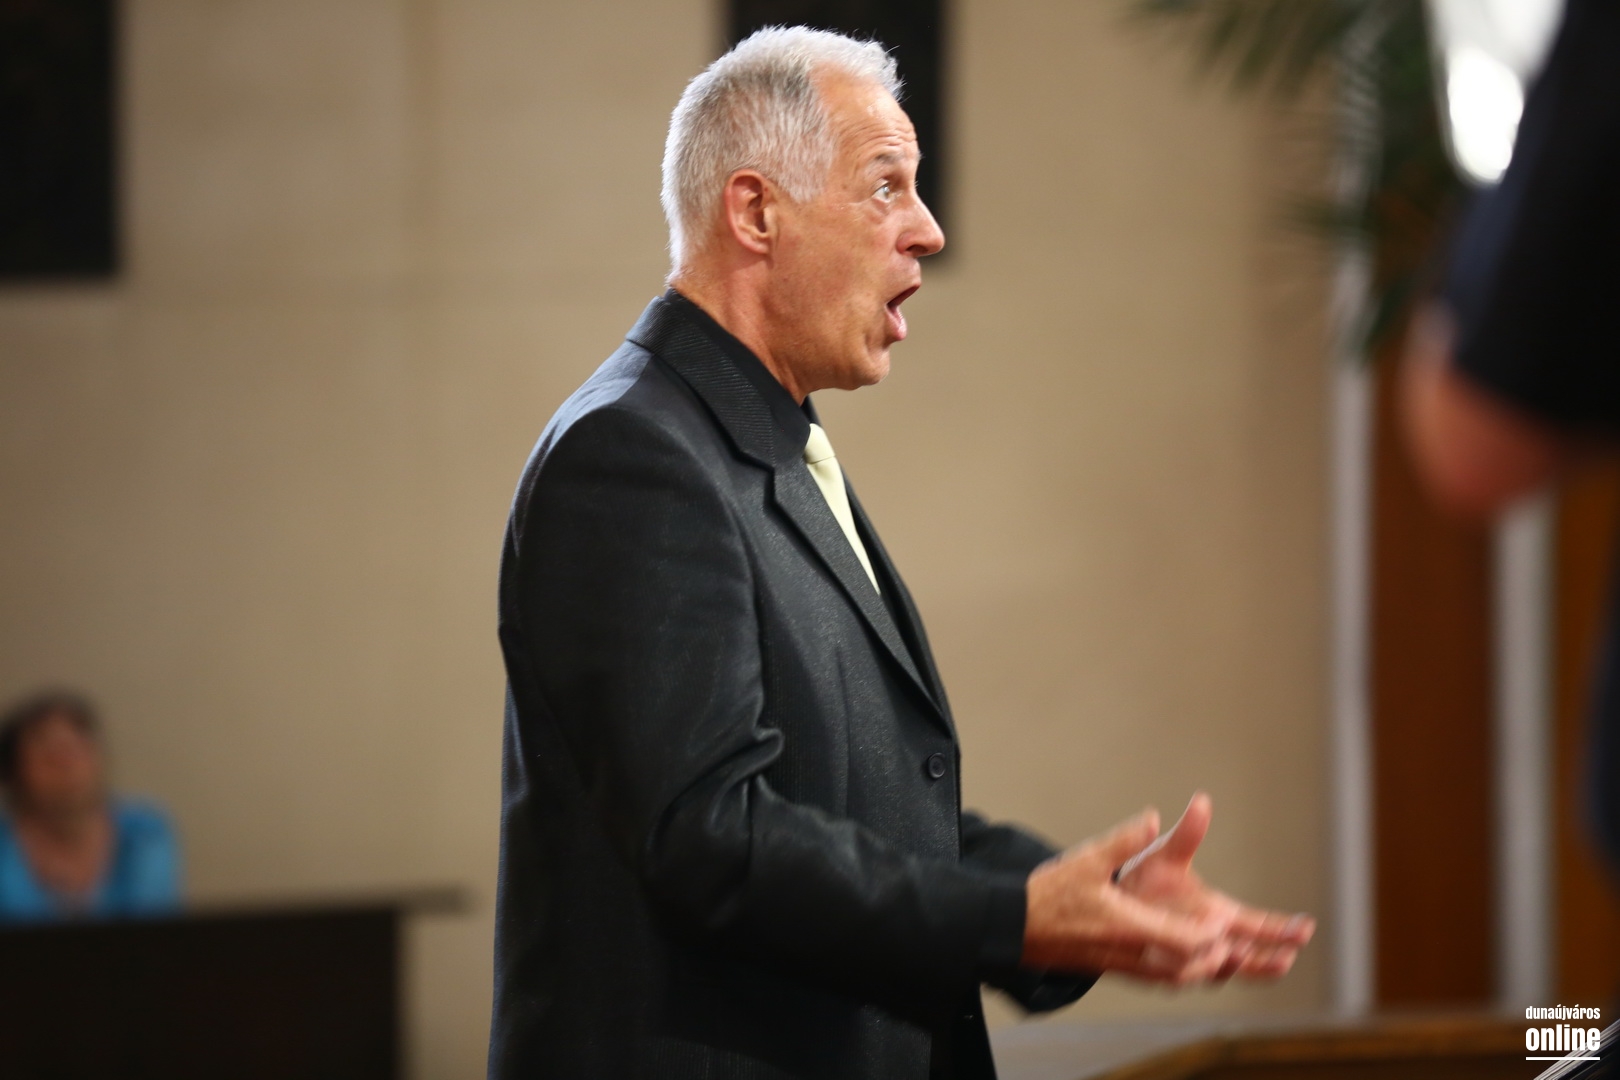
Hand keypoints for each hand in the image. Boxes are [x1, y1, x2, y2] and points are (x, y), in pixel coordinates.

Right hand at [1022, 807, 1234, 981]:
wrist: (1013, 928)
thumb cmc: (1048, 897)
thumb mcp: (1085, 860)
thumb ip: (1122, 841)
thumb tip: (1152, 819)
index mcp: (1128, 927)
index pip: (1185, 942)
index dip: (1211, 935)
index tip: (1226, 922)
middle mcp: (1129, 953)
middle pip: (1186, 968)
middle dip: (1215, 959)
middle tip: (1234, 943)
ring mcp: (1119, 965)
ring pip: (1171, 979)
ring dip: (1199, 969)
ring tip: (1216, 955)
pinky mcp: (1109, 968)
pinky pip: (1154, 978)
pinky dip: (1176, 973)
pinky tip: (1178, 961)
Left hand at [1114, 792, 1314, 981]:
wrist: (1109, 899)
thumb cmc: (1146, 876)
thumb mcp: (1167, 854)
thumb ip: (1187, 834)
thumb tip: (1202, 801)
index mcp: (1220, 912)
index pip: (1257, 924)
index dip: (1281, 928)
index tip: (1305, 928)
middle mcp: (1211, 937)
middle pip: (1250, 954)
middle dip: (1268, 957)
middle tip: (1285, 956)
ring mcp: (1193, 954)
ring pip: (1223, 969)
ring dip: (1235, 966)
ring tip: (1242, 955)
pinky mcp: (1170, 965)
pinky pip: (1190, 975)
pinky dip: (1202, 971)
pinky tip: (1209, 965)